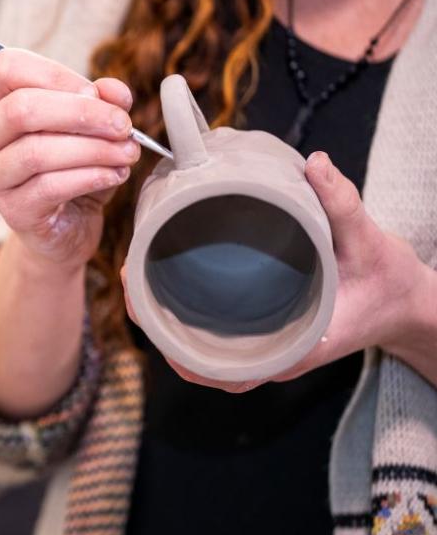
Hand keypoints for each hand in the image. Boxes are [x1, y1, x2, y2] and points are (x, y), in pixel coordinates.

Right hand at [0, 49, 139, 273]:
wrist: (65, 228)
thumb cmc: (71, 167)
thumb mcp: (90, 127)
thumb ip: (101, 101)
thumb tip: (114, 92)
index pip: (7, 68)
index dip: (57, 75)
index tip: (96, 94)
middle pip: (21, 109)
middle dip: (81, 113)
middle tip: (122, 125)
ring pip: (37, 151)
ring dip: (93, 149)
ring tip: (126, 152)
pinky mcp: (11, 211)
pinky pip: (50, 186)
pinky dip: (90, 176)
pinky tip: (114, 174)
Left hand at [122, 151, 436, 391]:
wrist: (406, 302)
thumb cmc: (389, 283)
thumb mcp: (372, 244)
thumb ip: (344, 206)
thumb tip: (315, 164)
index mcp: (291, 350)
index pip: (221, 370)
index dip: (177, 352)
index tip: (145, 317)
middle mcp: (270, 355)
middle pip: (197, 357)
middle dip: (157, 324)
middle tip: (128, 277)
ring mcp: (264, 344)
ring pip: (200, 345)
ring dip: (165, 319)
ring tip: (136, 276)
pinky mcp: (262, 328)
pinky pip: (214, 330)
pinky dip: (186, 313)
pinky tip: (163, 283)